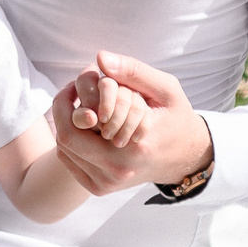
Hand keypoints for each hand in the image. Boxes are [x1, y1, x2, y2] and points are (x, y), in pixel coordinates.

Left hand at [51, 50, 211, 196]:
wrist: (185, 157)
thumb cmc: (175, 118)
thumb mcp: (165, 89)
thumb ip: (134, 71)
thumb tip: (100, 58)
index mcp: (132, 148)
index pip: (77, 122)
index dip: (66, 100)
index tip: (74, 85)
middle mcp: (117, 171)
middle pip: (65, 139)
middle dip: (62, 111)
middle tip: (72, 93)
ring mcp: (106, 184)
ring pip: (64, 150)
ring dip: (67, 125)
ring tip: (82, 108)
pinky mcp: (99, 188)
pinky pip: (70, 161)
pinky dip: (71, 142)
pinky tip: (85, 127)